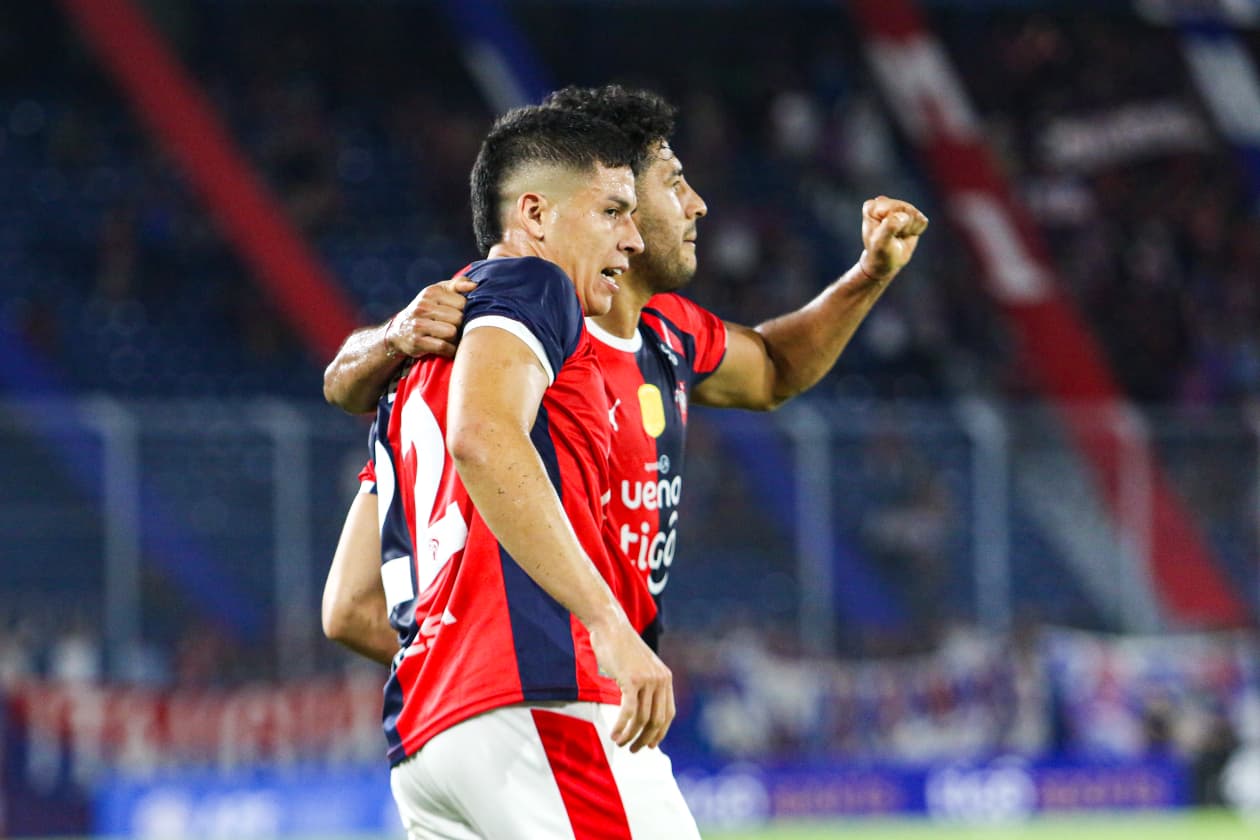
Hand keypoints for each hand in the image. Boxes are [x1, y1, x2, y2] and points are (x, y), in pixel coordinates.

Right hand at [385, 276, 476, 358]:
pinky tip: (448, 348)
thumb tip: (475, 286)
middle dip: (462, 326)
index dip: (467, 312)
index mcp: (432, 292)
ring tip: (453, 338)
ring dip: (456, 339)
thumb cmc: (427, 310)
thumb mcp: (438, 293)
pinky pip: (443, 347)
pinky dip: (449, 350)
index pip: (462, 303)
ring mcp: (418, 324)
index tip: (464, 316)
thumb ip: (457, 285)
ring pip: (451, 332)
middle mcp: (423, 306)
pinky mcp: (416, 342)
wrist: (399, 331)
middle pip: (458, 318)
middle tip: (459, 329)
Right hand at [586, 618, 674, 751]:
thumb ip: (645, 685)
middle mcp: (660, 680)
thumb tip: (640, 710)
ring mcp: (647, 680)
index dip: (660, 733)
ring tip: (620, 744)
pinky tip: (615, 735)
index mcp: (665, 678)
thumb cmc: (620, 647)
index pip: (669, 714)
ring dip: (630, 736)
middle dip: (645, 739)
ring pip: (642, 719)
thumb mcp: (639, 667)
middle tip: (633, 750)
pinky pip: (629, 712)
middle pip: (657, 721)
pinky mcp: (632, 680)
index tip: (651, 745)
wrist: (610, 626)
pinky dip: (622, 727)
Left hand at [857, 196, 928, 281]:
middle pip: (907, 209)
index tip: (885, 235)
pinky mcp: (910, 214)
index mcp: (872, 207)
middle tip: (894, 236)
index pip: (894, 208)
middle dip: (904, 226)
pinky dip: (916, 231)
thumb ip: (890, 227)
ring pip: (916, 214)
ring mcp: (898, 207)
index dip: (895, 224)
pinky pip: (922, 220)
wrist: (886, 263)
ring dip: (910, 229)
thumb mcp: (881, 242)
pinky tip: (905, 234)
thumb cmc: (880, 253)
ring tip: (898, 236)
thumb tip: (902, 216)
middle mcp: (884, 203)